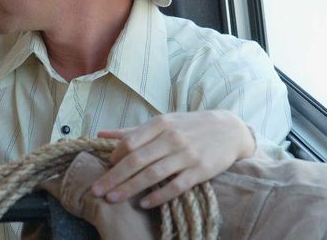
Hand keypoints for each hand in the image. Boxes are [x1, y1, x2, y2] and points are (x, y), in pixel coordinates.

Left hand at [89, 110, 254, 208]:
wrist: (230, 130)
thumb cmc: (189, 126)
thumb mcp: (162, 122)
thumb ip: (132, 131)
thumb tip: (101, 134)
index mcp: (159, 124)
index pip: (129, 142)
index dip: (114, 157)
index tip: (104, 168)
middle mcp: (171, 138)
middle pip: (136, 160)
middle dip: (114, 176)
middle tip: (97, 190)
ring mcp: (186, 155)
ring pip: (152, 174)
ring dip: (130, 188)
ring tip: (112, 198)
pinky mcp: (200, 171)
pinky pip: (176, 186)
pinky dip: (158, 195)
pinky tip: (144, 203)